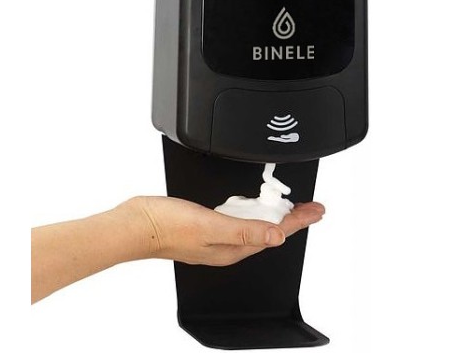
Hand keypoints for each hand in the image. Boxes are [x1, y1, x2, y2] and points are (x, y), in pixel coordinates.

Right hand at [119, 196, 324, 266]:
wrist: (137, 224)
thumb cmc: (167, 226)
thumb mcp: (210, 226)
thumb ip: (244, 230)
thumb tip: (277, 235)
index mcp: (231, 248)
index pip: (274, 233)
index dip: (298, 220)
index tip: (316, 211)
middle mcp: (226, 244)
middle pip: (268, 230)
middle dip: (291, 218)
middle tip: (310, 207)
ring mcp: (215, 235)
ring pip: (254, 225)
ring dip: (274, 214)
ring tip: (289, 206)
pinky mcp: (205, 224)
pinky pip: (237, 218)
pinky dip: (252, 211)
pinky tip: (252, 206)